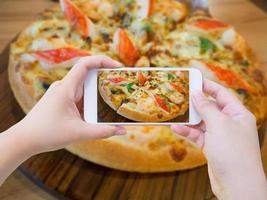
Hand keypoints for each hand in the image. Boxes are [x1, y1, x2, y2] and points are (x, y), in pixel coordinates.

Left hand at [12, 55, 125, 155]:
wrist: (24, 140)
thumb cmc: (47, 134)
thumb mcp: (79, 133)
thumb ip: (103, 132)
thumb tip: (123, 130)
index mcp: (66, 88)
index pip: (85, 64)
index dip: (102, 60)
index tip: (117, 67)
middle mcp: (64, 87)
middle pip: (88, 76)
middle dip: (105, 79)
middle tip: (121, 85)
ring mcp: (62, 94)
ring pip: (85, 88)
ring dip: (98, 93)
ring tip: (113, 101)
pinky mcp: (62, 101)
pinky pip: (80, 97)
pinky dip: (90, 102)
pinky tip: (98, 112)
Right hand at [171, 79, 266, 199]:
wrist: (236, 184)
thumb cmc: (233, 152)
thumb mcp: (219, 124)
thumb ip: (206, 108)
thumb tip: (196, 94)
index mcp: (238, 114)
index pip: (222, 94)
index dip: (208, 86)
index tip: (193, 80)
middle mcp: (230, 123)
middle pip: (210, 108)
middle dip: (195, 103)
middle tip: (179, 96)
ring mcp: (220, 136)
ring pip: (201, 122)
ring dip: (188, 119)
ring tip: (174, 113)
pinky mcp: (212, 147)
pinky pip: (197, 135)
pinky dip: (187, 132)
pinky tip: (176, 128)